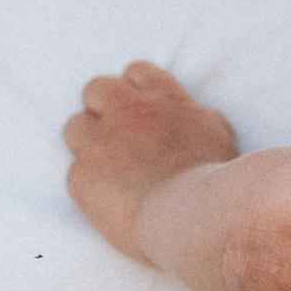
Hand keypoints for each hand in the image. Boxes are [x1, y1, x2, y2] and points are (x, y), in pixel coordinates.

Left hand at [64, 61, 238, 263]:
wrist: (195, 217)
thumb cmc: (215, 182)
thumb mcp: (216, 133)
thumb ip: (192, 116)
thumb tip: (185, 115)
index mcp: (163, 99)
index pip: (136, 73)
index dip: (134, 90)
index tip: (137, 109)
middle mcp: (127, 113)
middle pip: (96, 90)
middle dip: (101, 109)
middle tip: (115, 137)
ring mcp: (100, 143)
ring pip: (74, 127)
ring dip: (87, 142)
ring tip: (107, 169)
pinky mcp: (82, 177)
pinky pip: (75, 172)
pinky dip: (89, 184)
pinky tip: (110, 202)